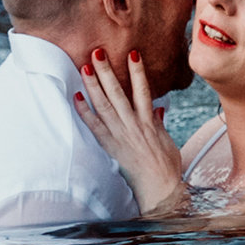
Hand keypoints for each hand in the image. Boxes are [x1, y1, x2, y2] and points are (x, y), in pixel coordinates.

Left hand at [74, 49, 191, 217]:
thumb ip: (159, 124)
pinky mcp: (111, 148)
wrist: (162, 192)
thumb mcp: (167, 142)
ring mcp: (121, 136)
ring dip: (94, 85)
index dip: (137, 71)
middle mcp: (134, 125)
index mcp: (149, 122)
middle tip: (97, 52)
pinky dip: (85, 112)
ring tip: (85, 67)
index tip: (132, 52)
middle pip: (118, 92)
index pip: (143, 90)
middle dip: (108, 71)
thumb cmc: (167, 169)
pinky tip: (77, 98)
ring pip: (105, 105)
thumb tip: (157, 109)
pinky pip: (95, 127)